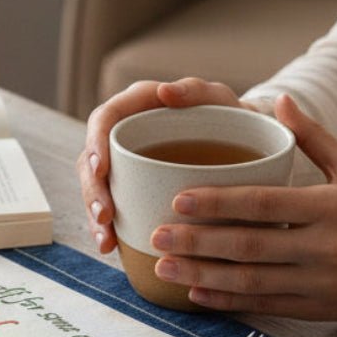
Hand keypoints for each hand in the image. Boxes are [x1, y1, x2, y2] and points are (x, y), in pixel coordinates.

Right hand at [77, 78, 245, 252]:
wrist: (244, 145)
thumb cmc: (230, 118)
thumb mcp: (219, 100)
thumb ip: (196, 90)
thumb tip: (165, 91)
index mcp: (137, 107)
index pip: (104, 119)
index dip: (95, 143)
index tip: (102, 170)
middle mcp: (123, 134)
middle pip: (92, 160)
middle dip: (92, 190)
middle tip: (104, 215)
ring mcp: (124, 164)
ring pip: (95, 187)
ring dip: (94, 215)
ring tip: (105, 241)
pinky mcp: (130, 189)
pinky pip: (110, 207)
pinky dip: (107, 228)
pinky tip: (111, 247)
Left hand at [149, 95, 336, 320]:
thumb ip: (313, 137)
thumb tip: (279, 99)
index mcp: (329, 207)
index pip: (264, 204)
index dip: (218, 203)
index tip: (178, 200)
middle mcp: (324, 247)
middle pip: (249, 246)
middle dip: (197, 242)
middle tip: (155, 235)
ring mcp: (321, 282)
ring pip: (251, 281)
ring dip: (202, 275)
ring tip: (164, 266)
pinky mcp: (320, 309)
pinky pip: (266, 306)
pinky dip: (229, 302)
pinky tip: (196, 293)